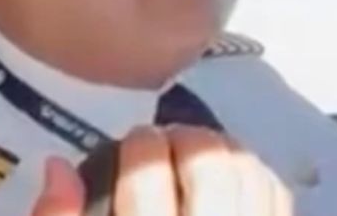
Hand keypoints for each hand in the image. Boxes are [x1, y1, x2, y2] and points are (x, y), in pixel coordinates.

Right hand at [31, 126, 292, 215]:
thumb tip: (59, 166)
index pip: (146, 174)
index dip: (138, 144)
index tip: (131, 145)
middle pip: (208, 165)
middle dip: (183, 140)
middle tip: (164, 146)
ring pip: (250, 174)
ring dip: (222, 152)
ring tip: (196, 161)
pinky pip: (276, 197)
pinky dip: (255, 177)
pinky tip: (230, 185)